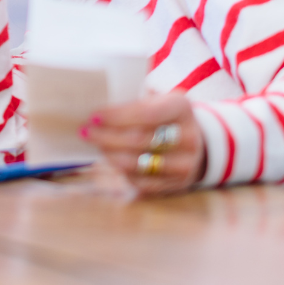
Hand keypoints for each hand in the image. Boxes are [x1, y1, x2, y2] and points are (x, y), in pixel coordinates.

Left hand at [81, 93, 205, 196]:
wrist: (198, 144)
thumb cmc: (166, 117)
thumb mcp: (159, 100)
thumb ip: (134, 103)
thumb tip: (97, 113)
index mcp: (182, 108)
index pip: (146, 113)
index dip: (117, 116)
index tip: (94, 116)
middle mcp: (188, 137)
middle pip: (139, 139)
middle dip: (107, 136)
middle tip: (85, 131)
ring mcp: (184, 164)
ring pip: (138, 163)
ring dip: (110, 154)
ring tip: (96, 145)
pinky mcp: (176, 184)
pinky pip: (142, 182)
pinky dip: (121, 172)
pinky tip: (110, 160)